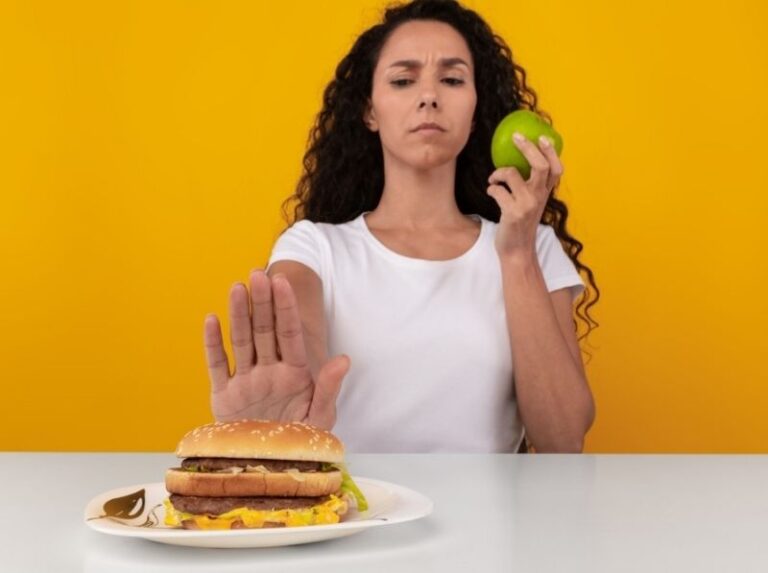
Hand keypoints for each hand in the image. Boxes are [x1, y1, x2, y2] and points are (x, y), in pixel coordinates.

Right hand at [204, 270, 349, 428]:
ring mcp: (246, 382)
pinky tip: (211, 319)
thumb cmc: (301, 439)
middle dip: (262, 303)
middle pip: (264, 331)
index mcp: (294, 374)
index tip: (283, 282)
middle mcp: (269, 372)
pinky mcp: (224, 397)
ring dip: (239, 315)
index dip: (286, 308)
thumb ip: (329, 388)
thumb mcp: (321, 417)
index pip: (290, 334)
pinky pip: (218, 365)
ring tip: (237, 288)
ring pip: (241, 341)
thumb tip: (344, 359)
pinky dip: (213, 344)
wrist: (272, 466)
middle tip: (257, 274)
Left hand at [486, 133, 563, 258]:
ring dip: (498, 172)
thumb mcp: (532, 204)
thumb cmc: (521, 224)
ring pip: (512, 174)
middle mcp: (539, 197)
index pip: (556, 169)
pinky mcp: (512, 213)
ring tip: (494, 179)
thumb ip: (532, 187)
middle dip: (527, 148)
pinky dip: (492, 188)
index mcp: (545, 194)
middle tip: (516, 137)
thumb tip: (520, 163)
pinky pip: (498, 191)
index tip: (543, 137)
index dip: (551, 152)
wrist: (517, 251)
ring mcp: (527, 205)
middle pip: (539, 166)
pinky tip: (491, 191)